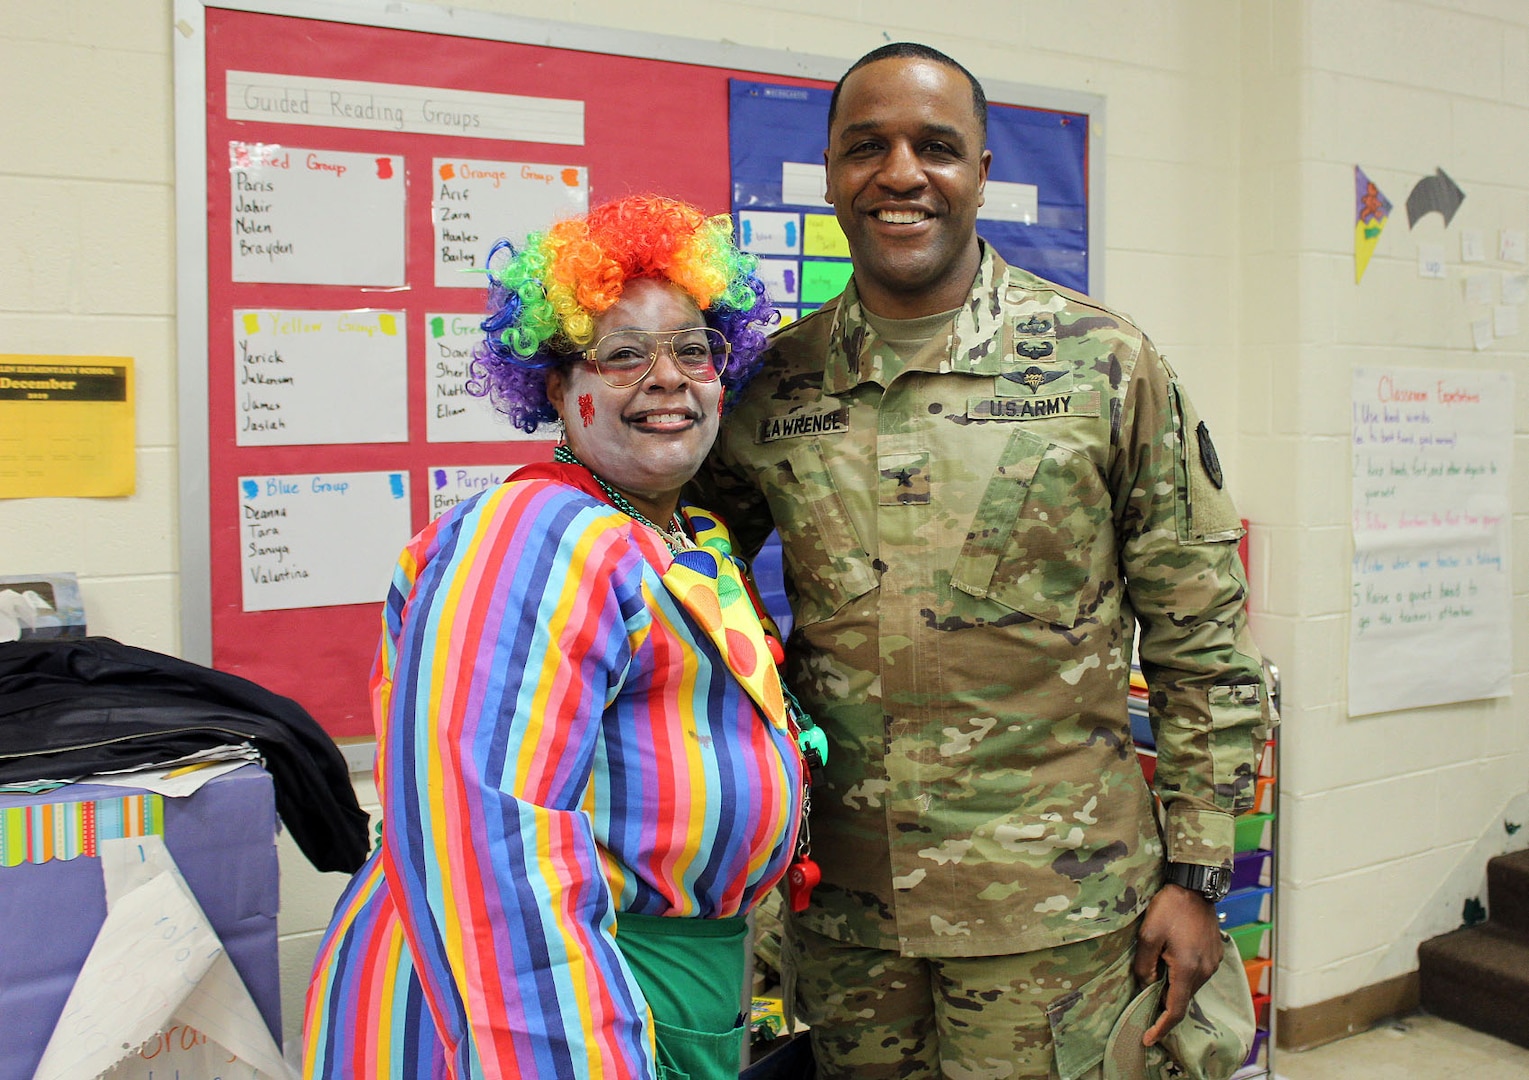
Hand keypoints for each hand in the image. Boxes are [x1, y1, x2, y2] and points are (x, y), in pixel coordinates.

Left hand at [1132, 883, 1223, 1045]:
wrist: (1195, 887)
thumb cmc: (1170, 908)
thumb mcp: (1148, 935)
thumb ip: (1145, 965)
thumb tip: (1145, 985)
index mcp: (1188, 969)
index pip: (1176, 1009)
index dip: (1161, 1027)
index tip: (1148, 1038)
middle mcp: (1204, 971)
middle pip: (1183, 999)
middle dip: (1164, 1005)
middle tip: (1144, 1003)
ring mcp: (1212, 963)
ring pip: (1190, 987)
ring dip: (1174, 988)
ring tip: (1156, 975)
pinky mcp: (1215, 955)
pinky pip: (1197, 975)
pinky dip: (1183, 977)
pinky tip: (1170, 963)